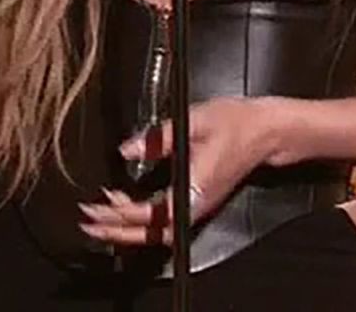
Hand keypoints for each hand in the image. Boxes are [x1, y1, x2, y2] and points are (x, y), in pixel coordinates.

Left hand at [76, 97, 279, 246]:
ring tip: (101, 219)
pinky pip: (166, 223)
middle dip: (117, 231)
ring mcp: (197, 207)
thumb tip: (128, 149)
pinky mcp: (197, 201)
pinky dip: (143, 221)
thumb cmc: (238, 124)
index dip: (122, 213)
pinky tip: (125, 207)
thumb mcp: (194, 121)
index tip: (98, 204)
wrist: (268, 130)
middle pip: (152, 234)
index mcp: (195, 190)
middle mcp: (196, 206)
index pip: (152, 214)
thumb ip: (158, 138)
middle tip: (88, 220)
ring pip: (158, 232)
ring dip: (128, 229)